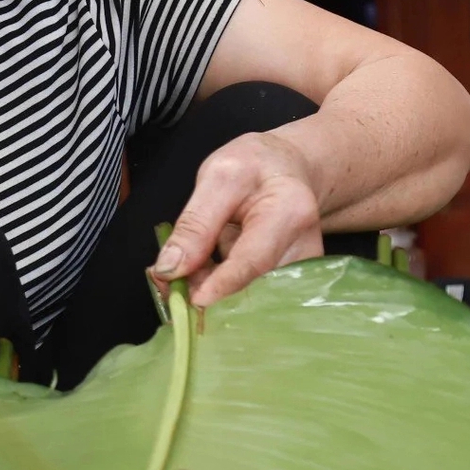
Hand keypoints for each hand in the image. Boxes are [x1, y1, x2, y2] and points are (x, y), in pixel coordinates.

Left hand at [149, 131, 326, 307]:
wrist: (286, 171)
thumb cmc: (255, 167)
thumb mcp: (218, 178)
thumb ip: (195, 223)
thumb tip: (170, 269)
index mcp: (290, 213)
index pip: (253, 260)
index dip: (221, 285)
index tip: (193, 302)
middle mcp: (303, 249)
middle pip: (249, 285)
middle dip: (203, 289)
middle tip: (165, 283)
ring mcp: (298, 271)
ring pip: (244, 294)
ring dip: (206, 288)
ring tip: (180, 271)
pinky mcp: (288, 283)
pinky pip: (246, 291)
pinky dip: (216, 285)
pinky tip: (198, 272)